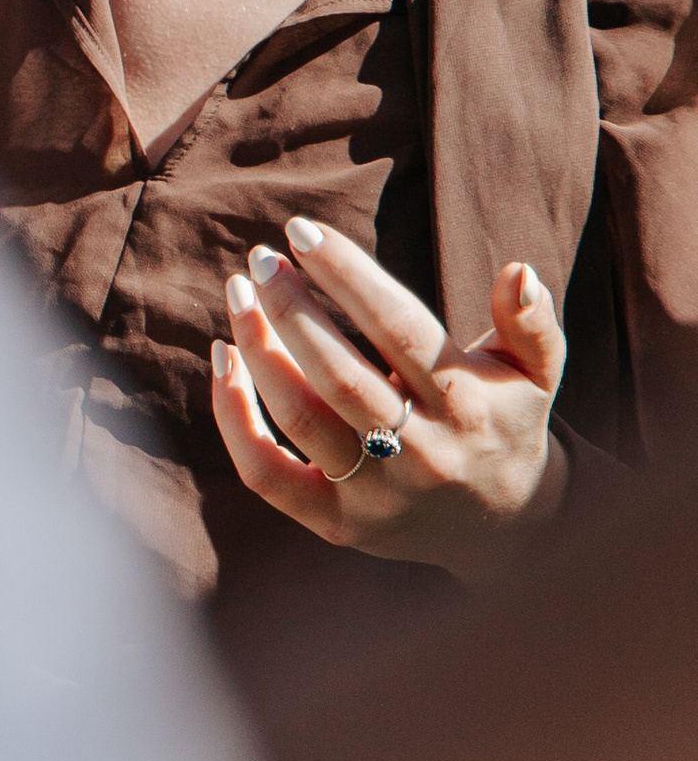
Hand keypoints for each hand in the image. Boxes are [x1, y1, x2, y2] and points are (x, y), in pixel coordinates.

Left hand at [211, 213, 565, 575]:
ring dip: (258, 349)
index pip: (399, 329)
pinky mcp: (336, 524)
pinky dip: (233, 417)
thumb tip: (517, 271)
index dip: (347, 276)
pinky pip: (265, 472)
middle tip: (261, 258)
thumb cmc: (505, 421)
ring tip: (238, 294)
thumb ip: (529, 321)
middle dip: (290, 309)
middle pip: (339, 374)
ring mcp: (375, 494)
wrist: (503, 528)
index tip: (302, 232)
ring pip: (299, 417)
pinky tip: (225, 359)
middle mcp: (420, 452)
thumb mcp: (535, 371)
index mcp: (465, 403)